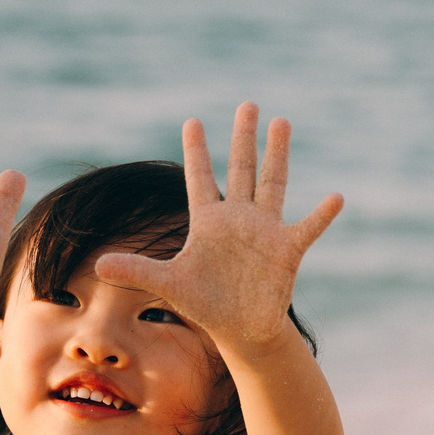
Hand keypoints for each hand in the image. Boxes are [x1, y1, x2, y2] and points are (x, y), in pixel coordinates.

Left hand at [94, 104, 341, 358]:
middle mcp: (238, 218)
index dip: (197, 152)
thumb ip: (136, 271)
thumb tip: (98, 265)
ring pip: (273, 183)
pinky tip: (336, 198)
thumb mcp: (168, 285)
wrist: (242, 330)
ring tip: (281, 121)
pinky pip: (307, 228)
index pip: (200, 179)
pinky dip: (321, 215)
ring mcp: (265, 231)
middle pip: (242, 169)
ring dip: (277, 154)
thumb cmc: (206, 305)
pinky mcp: (287, 250)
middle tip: (247, 104)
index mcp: (208, 222)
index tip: (192, 121)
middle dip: (243, 137)